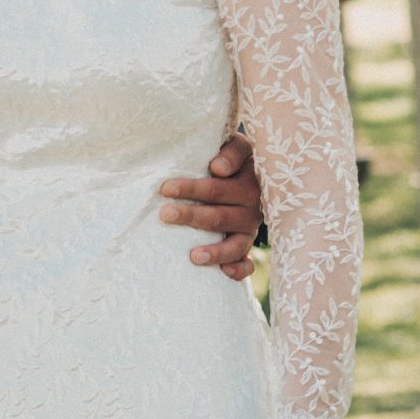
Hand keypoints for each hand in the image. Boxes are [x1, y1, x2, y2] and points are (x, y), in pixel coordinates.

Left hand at [164, 133, 262, 280]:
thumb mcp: (237, 145)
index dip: (193, 189)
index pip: (219, 187)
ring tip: (192, 256)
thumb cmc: (234, 157)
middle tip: (164, 215)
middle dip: (191, 217)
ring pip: (235, 244)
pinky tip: (224, 273)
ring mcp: (250, 229)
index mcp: (249, 181)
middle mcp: (252, 206)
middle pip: (220, 216)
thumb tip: (217, 168)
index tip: (165, 188)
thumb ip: (231, 152)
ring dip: (215, 251)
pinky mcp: (247, 246)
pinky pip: (248, 263)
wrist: (255, 169)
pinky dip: (239, 270)